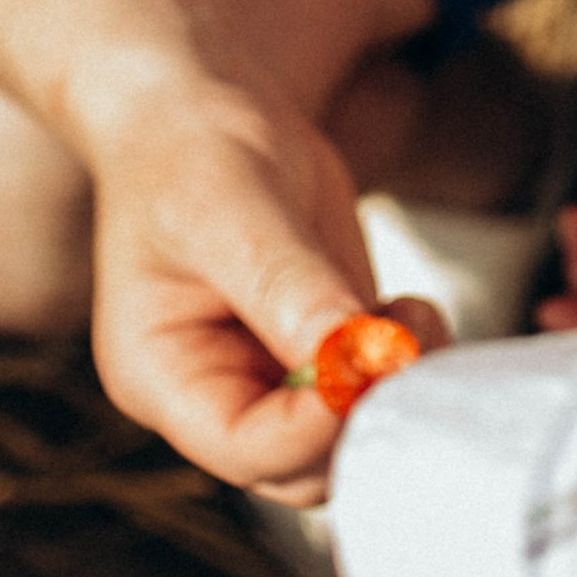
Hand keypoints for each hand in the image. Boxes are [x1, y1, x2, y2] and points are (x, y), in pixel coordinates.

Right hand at [84, 80, 390, 501]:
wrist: (210, 110)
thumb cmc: (195, 152)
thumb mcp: (230, 210)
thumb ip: (287, 286)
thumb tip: (348, 354)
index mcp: (163, 375)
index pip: (241, 447)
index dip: (312, 428)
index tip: (367, 364)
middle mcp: (215, 394)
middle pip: (299, 466)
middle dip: (362, 415)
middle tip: (407, 339)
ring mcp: (270, 380)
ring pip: (346, 439)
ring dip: (394, 392)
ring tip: (412, 314)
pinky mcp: (321, 355)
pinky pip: (373, 395)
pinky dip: (409, 369)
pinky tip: (414, 312)